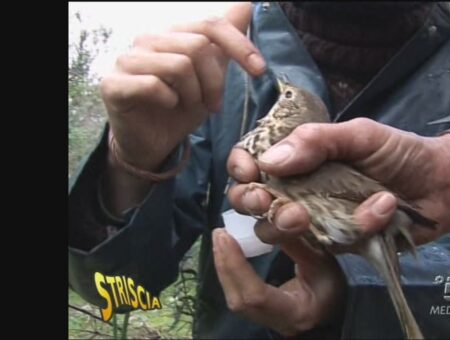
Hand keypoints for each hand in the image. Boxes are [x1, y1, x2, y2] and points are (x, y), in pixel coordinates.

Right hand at [100, 3, 264, 170]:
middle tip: (212, 105)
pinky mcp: (113, 84)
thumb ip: (225, 40)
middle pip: (197, 46)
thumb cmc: (180, 108)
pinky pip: (154, 85)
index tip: (259, 70)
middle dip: (214, 82)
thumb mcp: (211, 74)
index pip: (210, 25)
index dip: (239, 45)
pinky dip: (170, 101)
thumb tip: (246, 2)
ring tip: (188, 106)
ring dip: (194, 94)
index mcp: (171, 34)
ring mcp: (127, 60)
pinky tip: (167, 107)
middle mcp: (147, 40)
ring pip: (179, 65)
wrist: (153, 144)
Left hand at [212, 228, 345, 335]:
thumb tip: (271, 219)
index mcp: (295, 313)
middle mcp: (278, 323)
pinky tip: (228, 252)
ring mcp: (267, 321)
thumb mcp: (323, 261)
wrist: (337, 306)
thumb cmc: (334, 284)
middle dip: (225, 265)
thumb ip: (297, 244)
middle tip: (219, 233)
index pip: (257, 295)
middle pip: (239, 300)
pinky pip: (238, 295)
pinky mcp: (260, 313)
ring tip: (221, 239)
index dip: (238, 266)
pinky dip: (230, 272)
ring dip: (224, 268)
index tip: (227, 237)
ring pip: (235, 300)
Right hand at [227, 117, 449, 246]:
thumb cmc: (400, 151)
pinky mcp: (339, 242)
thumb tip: (268, 160)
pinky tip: (382, 206)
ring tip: (304, 214)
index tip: (246, 171)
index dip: (241, 168)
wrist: (444, 182)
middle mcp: (301, 189)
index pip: (254, 163)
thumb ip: (316, 141)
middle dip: (253, 202)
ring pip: (281, 231)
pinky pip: (331, 242)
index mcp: (300, 157)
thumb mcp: (360, 135)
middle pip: (256, 202)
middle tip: (266, 201)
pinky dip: (356, 225)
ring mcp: (318, 219)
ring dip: (286, 223)